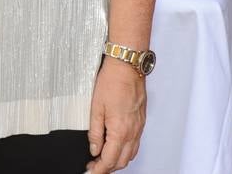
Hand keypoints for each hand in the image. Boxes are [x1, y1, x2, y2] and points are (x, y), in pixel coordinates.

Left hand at [86, 57, 146, 172]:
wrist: (128, 68)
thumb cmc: (112, 83)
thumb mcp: (96, 108)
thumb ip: (95, 132)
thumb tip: (94, 149)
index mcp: (120, 131)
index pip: (109, 160)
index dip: (99, 169)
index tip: (90, 171)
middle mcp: (132, 132)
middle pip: (121, 161)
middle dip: (108, 168)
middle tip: (94, 167)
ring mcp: (139, 128)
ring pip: (130, 154)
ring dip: (117, 161)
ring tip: (103, 159)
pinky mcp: (141, 122)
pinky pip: (135, 144)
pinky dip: (126, 151)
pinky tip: (117, 147)